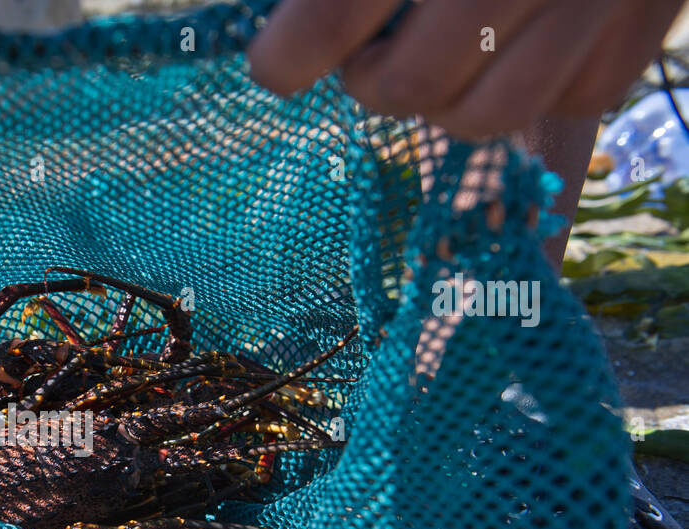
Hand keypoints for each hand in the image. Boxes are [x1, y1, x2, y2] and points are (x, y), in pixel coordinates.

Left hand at [246, 0, 684, 138]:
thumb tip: (286, 22)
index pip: (334, 16)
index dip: (288, 56)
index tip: (276, 66)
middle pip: (408, 87)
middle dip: (369, 82)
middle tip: (366, 53)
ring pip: (486, 115)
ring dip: (441, 102)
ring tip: (434, 56)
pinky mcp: (649, 19)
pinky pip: (570, 102)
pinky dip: (526, 88)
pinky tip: (512, 44)